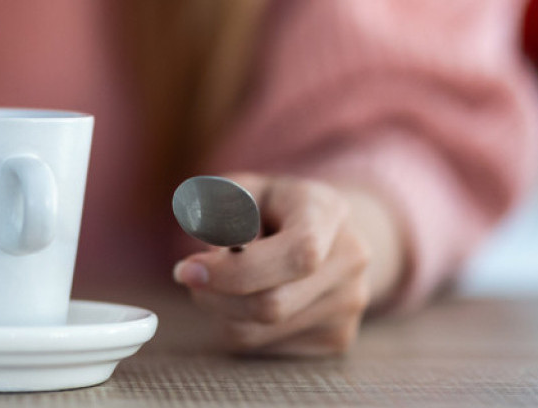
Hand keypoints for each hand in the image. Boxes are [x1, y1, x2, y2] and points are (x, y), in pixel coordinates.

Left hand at [172, 174, 402, 356]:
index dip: (237, 270)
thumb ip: (216, 207)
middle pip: (273, 304)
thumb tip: (206, 238)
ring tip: (223, 280)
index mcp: (328, 211)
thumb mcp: (239, 189)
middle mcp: (349, 260)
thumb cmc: (272, 207)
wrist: (326, 232)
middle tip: (189, 275)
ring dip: (220, 310)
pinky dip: (238, 324)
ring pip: (259, 332)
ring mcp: (348, 304)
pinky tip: (249, 296)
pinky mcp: (337, 339)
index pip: (298, 253)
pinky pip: (263, 348)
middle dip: (215, 296)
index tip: (187, 269)